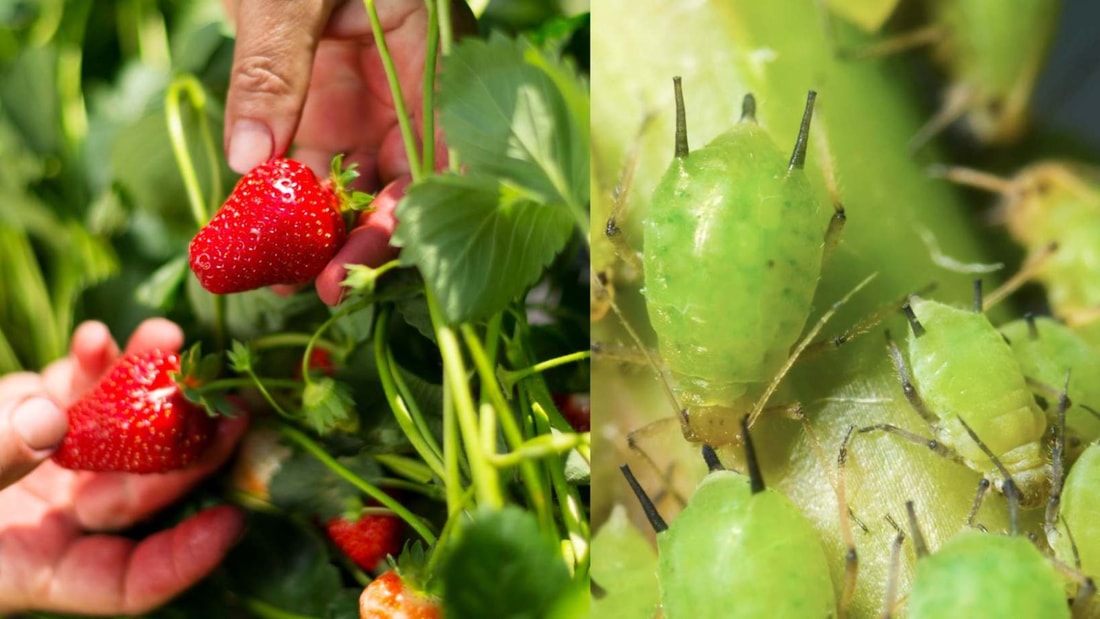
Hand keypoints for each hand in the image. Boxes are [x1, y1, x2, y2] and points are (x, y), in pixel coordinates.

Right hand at [0, 319, 248, 613]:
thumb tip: (51, 422)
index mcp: (38, 571)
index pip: (126, 584)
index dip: (181, 560)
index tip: (231, 523)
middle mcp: (58, 522)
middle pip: (142, 496)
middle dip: (188, 452)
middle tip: (229, 406)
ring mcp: (52, 467)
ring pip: (122, 434)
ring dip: (149, 387)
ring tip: (167, 339)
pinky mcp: (34, 418)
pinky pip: (80, 393)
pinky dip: (92, 365)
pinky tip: (96, 336)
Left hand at [222, 0, 473, 303]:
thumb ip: (274, 64)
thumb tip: (251, 161)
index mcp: (432, 57)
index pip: (442, 157)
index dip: (411, 216)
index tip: (366, 260)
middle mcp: (405, 87)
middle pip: (397, 180)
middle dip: (361, 237)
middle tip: (321, 288)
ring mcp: (361, 95)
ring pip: (347, 179)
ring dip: (315, 230)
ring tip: (275, 274)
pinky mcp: (316, 98)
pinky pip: (300, 158)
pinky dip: (277, 196)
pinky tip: (253, 234)